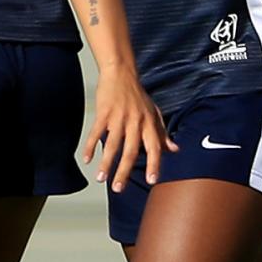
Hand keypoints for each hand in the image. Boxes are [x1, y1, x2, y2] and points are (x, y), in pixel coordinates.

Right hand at [79, 69, 170, 192]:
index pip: (154, 147)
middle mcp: (135, 122)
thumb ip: (162, 133)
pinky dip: (91, 146)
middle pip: (130, 151)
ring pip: (112, 144)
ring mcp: (118, 117)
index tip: (151, 180)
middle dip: (123, 171)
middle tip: (118, 188)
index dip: (153, 164)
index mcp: (149, 123)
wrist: (121, 73)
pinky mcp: (103, 113)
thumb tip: (174, 149)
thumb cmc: (137, 94)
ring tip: (100, 179)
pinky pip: (96, 132)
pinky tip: (87, 158)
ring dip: (105, 163)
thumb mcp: (154, 113)